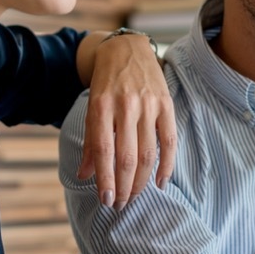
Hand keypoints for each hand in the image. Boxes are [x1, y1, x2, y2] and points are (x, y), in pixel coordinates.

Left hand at [80, 33, 176, 208]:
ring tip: (134, 196)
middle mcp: (125, 106)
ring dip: (141, 181)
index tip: (106, 201)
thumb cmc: (106, 83)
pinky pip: (170, 141)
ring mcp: (149, 105)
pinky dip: (167, 165)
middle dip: (123, 186)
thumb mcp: (91, 107)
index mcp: (102, 107)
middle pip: (126, 157)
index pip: (104, 151)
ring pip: (148, 153)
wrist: (127, 49)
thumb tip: (84, 175)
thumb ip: (91, 141)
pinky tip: (161, 182)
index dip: (105, 179)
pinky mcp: (166, 104)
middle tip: (120, 204)